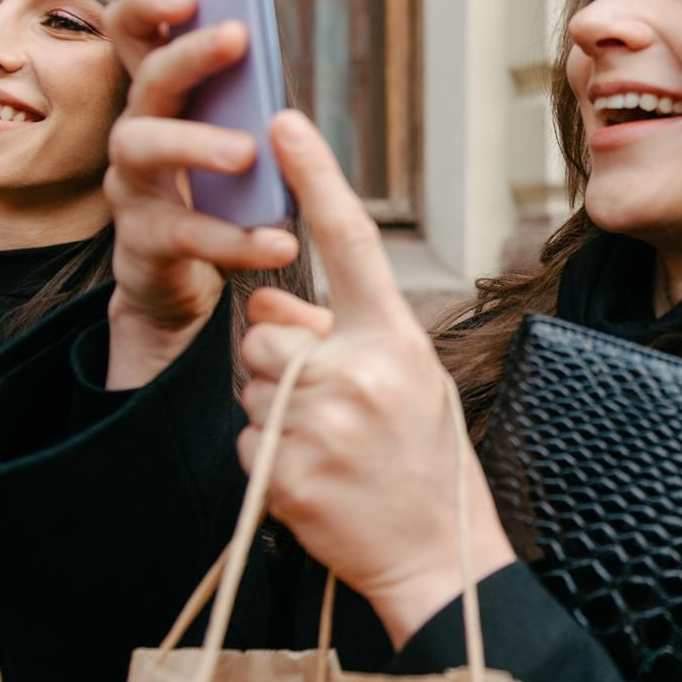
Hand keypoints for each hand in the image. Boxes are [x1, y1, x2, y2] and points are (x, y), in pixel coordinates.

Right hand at [102, 0, 299, 387]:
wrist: (177, 281)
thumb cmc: (213, 191)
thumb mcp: (226, 131)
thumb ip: (239, 90)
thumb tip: (262, 38)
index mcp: (159, 95)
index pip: (132, 29)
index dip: (149, 3)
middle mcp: (135, 129)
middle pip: (147, 78)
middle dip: (188, 53)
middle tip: (236, 36)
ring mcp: (132, 186)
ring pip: (144, 148)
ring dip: (196, 143)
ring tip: (247, 152)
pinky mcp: (143, 242)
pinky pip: (185, 235)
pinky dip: (234, 239)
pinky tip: (277, 240)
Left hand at [236, 111, 515, 647]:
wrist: (437, 559)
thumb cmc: (425, 462)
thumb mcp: (409, 381)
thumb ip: (344, 336)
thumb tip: (268, 314)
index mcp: (397, 338)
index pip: (352, 241)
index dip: (317, 177)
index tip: (284, 122)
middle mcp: (357, 372)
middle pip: (268, 334)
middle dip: (281, 364)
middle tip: (332, 409)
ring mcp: (319, 425)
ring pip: (249, 386)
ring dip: (272, 412)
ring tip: (328, 447)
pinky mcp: (285, 474)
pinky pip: (244, 440)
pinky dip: (267, 458)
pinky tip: (313, 481)